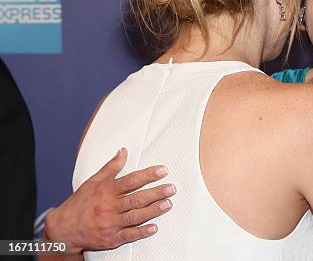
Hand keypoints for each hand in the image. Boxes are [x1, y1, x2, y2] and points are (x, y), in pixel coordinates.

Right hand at [44, 148, 175, 252]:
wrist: (63, 230)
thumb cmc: (80, 203)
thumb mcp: (93, 182)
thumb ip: (111, 167)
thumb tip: (124, 151)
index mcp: (106, 191)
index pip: (131, 181)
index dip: (148, 175)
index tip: (163, 170)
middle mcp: (109, 207)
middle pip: (136, 198)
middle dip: (156, 193)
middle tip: (171, 188)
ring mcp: (110, 223)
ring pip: (135, 216)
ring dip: (153, 210)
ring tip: (168, 204)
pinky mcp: (111, 239)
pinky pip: (129, 235)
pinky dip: (142, 232)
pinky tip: (154, 228)